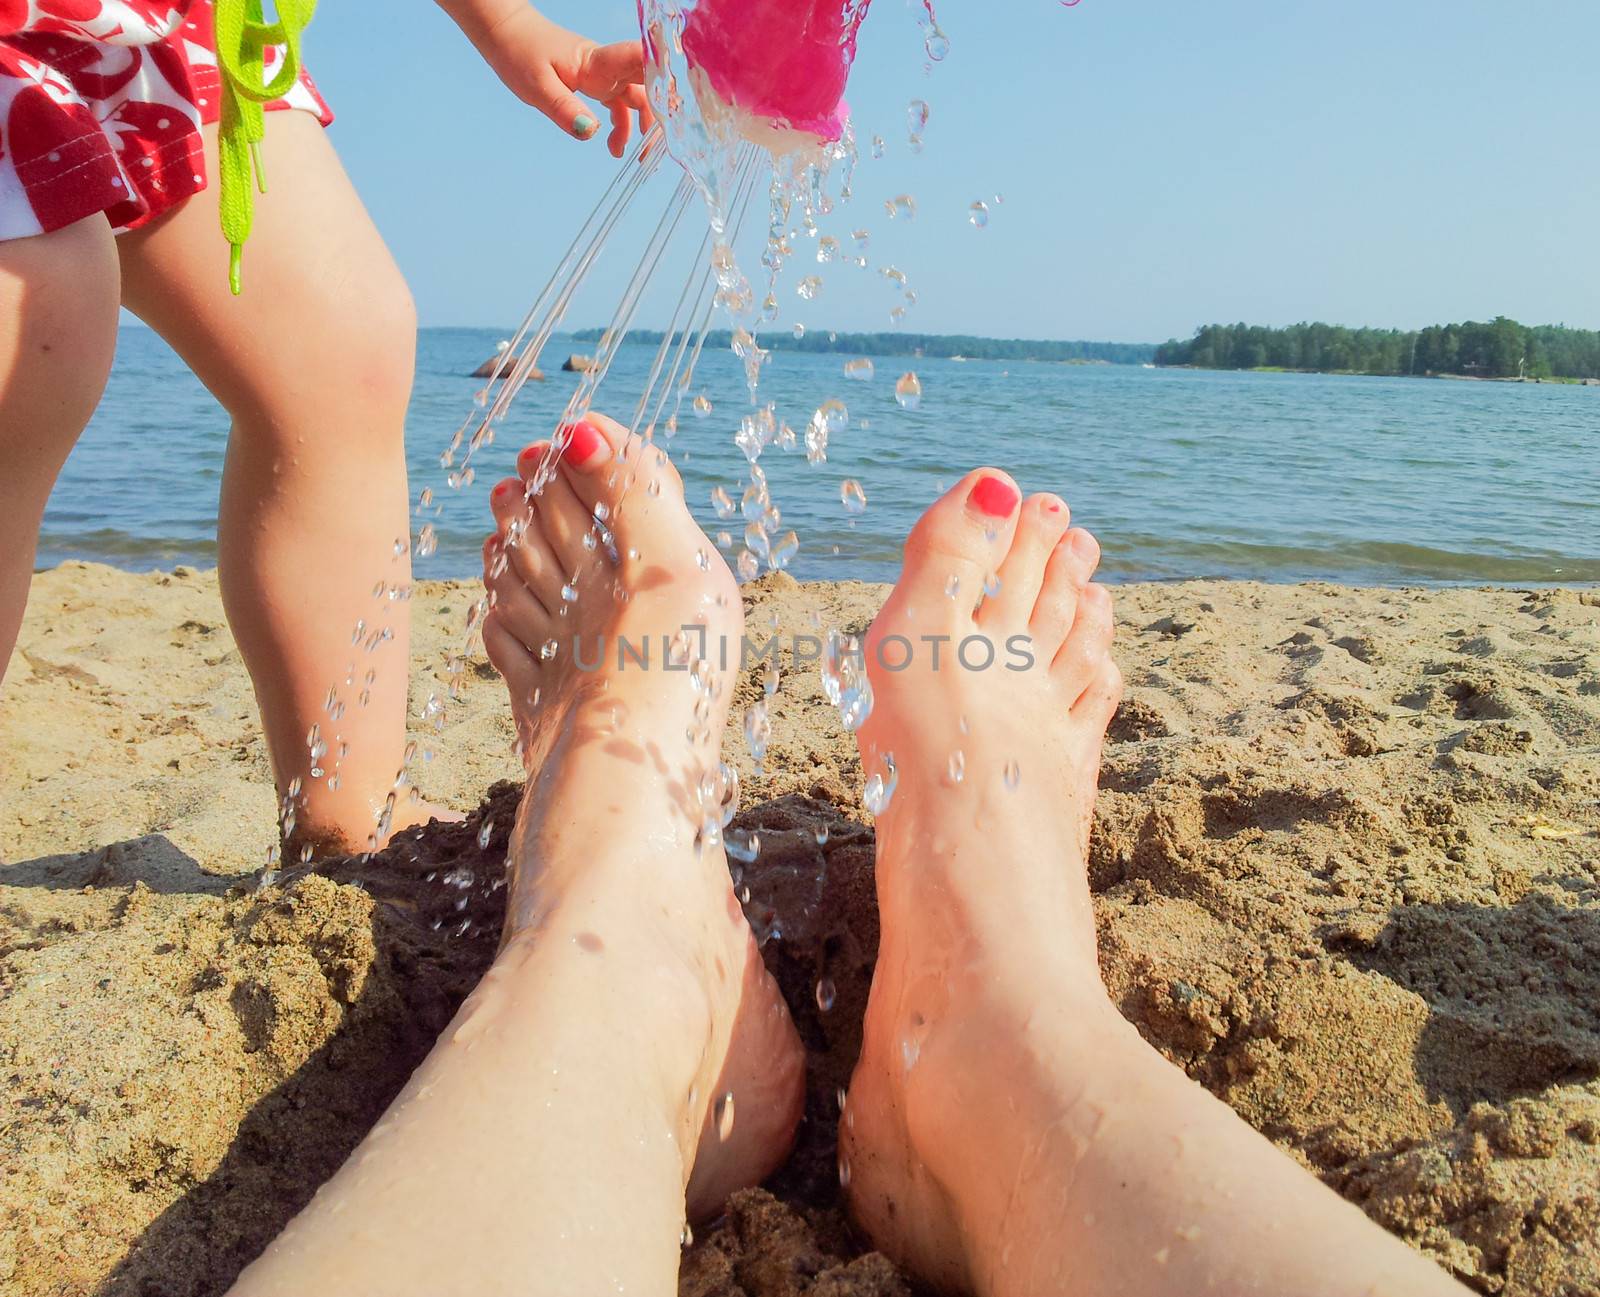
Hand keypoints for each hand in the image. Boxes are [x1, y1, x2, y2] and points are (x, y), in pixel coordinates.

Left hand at [445, 2, 653, 157]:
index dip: (663, 75)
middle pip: (648, 84)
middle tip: (660, 143)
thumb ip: (565, 109)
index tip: (679, 97)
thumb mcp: (537, 86)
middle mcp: (607, 66)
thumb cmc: (519, 52)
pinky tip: (615, 146)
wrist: (505, 33)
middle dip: (662, 110)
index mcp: (597, 62)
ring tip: (637, 156)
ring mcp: (604, 74)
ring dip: (644, 124)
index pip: (639, 61)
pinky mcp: (596, 83)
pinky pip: (620, 104)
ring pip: (637, 97)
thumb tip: (591, 132)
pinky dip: (623, 125)